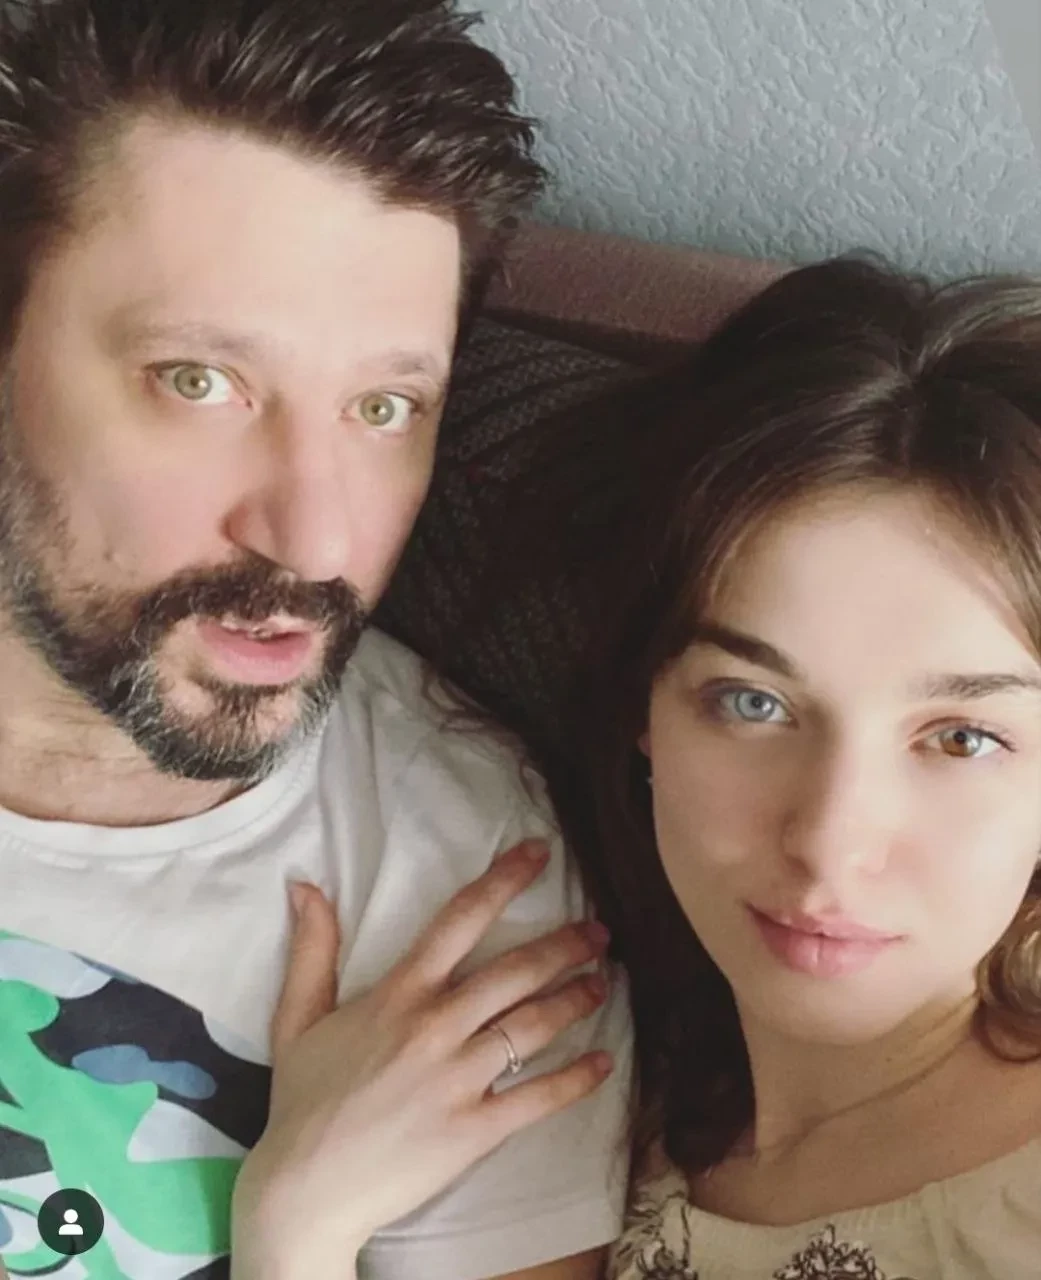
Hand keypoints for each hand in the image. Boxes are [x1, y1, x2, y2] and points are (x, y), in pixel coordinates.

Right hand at [231, 840, 612, 1277]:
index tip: (539, 854)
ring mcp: (458, 1079)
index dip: (503, 880)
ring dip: (575, 999)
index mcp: (398, 994)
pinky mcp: (474, 1129)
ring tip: (603, 983)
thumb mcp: (296, 1018)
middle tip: (599, 931)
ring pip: (533, 1026)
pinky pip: (538, 1097)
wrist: (304, 1190)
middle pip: (514, 971)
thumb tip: (305, 885)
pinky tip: (604, 1064)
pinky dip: (576, 1079)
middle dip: (564, 945)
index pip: (460, 920)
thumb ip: (311, 950)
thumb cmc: (303, 1102)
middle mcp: (435, 1027)